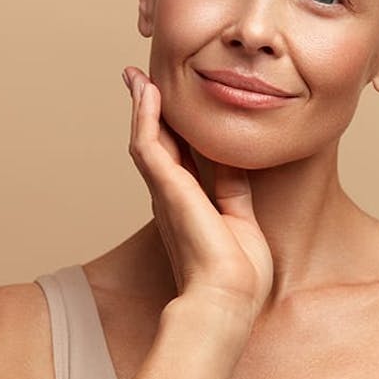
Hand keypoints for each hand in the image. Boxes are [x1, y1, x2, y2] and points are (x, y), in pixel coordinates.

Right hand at [122, 67, 273, 321]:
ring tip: (137, 77)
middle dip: (147, 111)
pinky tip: (149, 92)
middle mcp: (171, 195)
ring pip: (146, 138)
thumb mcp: (240, 218)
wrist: (229, 301)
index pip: (177, 155)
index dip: (171, 127)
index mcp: (188, 203)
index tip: (169, 103)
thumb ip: (232, 188)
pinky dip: (146, 116)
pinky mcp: (168, 190)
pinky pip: (149, 144)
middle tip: (139, 80)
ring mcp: (166, 191)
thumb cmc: (238, 274)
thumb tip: (234, 160)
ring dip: (142, 106)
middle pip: (155, 142)